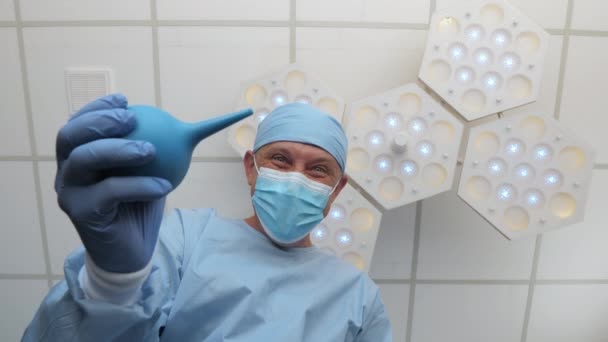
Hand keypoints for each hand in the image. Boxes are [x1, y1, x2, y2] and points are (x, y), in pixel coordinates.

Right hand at [55, 94, 172, 272]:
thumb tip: (193, 123)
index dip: (97, 107)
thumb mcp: (149, 171)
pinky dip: (138, 185)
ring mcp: (69, 192)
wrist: (132, 250)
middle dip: (99, 121)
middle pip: (70, 136)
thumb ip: (157, 147)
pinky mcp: (80, 213)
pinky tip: (164, 186)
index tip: (126, 100)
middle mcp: (67, 171)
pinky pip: (109, 192)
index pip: (78, 123)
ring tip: (150, 150)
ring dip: (118, 149)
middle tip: (132, 118)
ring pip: (83, 159)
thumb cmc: (139, 205)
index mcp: (78, 156)